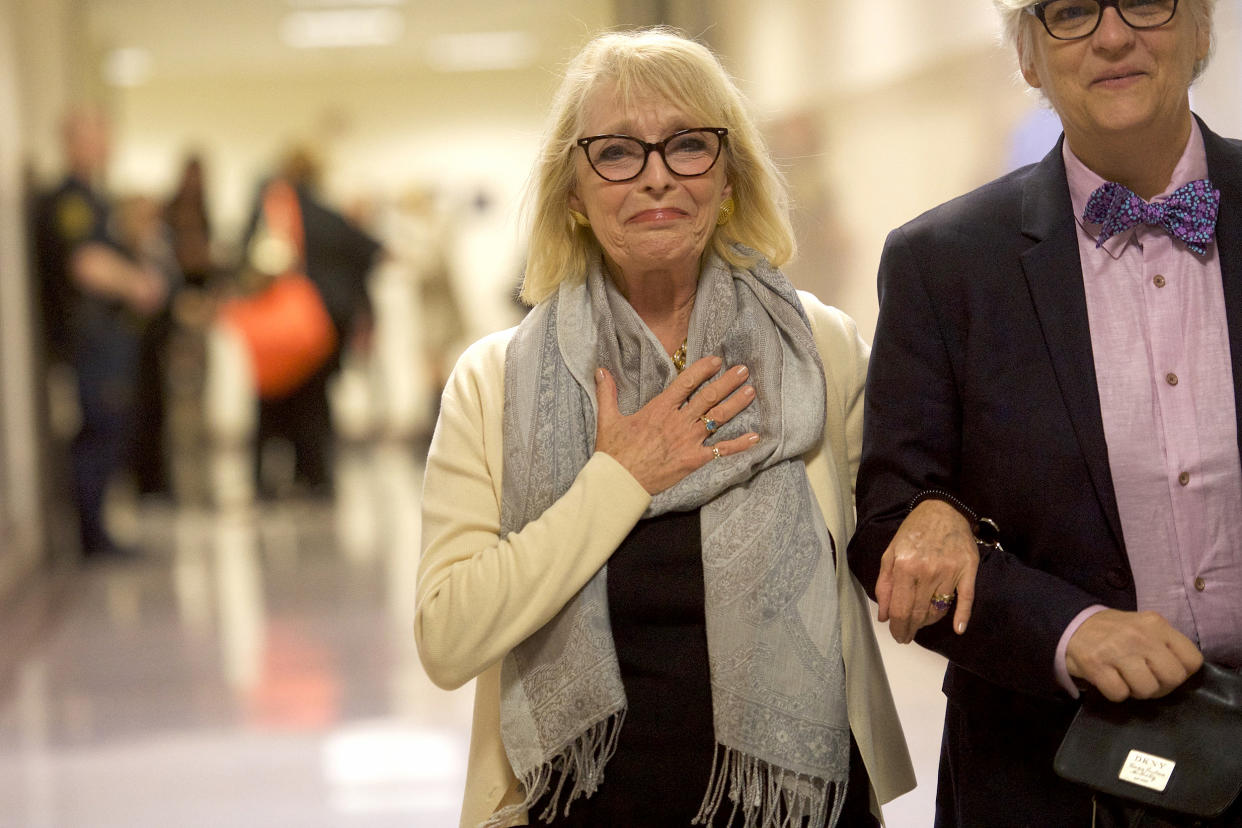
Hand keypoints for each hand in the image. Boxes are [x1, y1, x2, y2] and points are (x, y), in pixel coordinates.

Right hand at [595, 355, 758, 494]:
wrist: (620, 482)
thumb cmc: (614, 452)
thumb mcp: (608, 418)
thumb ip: (608, 392)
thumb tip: (600, 369)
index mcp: (659, 409)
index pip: (686, 382)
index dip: (703, 369)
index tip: (716, 360)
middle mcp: (678, 421)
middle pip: (708, 397)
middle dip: (727, 382)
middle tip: (743, 370)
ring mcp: (688, 440)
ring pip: (718, 418)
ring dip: (736, 404)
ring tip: (751, 390)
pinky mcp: (694, 460)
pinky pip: (721, 450)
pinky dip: (739, 444)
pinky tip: (756, 437)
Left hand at [875, 499, 977, 642]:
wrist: (942, 510)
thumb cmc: (913, 531)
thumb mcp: (890, 553)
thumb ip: (885, 585)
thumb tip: (884, 616)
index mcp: (905, 566)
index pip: (900, 609)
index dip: (897, 627)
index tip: (897, 635)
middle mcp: (927, 570)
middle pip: (919, 613)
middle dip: (910, 629)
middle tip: (906, 636)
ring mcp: (949, 571)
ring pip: (939, 609)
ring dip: (928, 621)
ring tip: (921, 623)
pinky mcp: (968, 570)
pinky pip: (966, 598)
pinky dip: (962, 616)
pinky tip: (958, 629)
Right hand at [1066, 609, 1202, 701]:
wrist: (1071, 624)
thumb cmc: (1114, 631)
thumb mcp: (1144, 627)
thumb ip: (1165, 644)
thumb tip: (1182, 674)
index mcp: (1156, 624)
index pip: (1193, 660)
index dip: (1182, 672)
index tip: (1165, 671)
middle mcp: (1140, 636)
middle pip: (1173, 678)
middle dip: (1161, 686)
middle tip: (1146, 680)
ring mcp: (1117, 650)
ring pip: (1147, 689)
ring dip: (1136, 691)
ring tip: (1126, 679)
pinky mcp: (1096, 665)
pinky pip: (1119, 694)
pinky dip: (1115, 692)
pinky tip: (1109, 679)